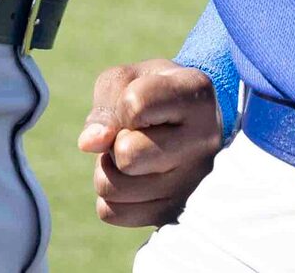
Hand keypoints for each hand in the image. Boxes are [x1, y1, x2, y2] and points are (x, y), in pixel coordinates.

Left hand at [79, 59, 223, 227]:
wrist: (189, 124)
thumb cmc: (151, 93)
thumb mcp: (127, 81)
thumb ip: (106, 106)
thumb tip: (89, 144)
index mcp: (195, 94)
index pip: (135, 104)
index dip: (122, 104)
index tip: (140, 104)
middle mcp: (205, 141)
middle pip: (127, 155)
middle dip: (115, 142)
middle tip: (133, 134)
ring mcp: (196, 184)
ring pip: (113, 187)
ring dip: (109, 169)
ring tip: (133, 156)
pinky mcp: (177, 214)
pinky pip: (113, 212)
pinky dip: (111, 196)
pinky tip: (134, 180)